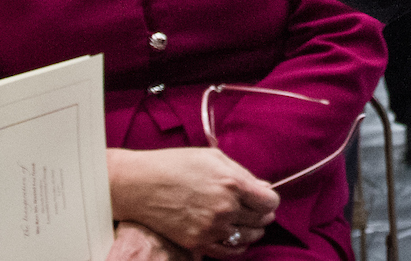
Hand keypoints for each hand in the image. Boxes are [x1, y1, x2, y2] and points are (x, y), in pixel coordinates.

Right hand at [109, 146, 277, 255]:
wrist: (141, 185)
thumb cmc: (175, 165)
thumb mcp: (213, 158)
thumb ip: (242, 174)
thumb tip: (263, 187)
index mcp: (232, 183)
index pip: (269, 201)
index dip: (269, 199)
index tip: (264, 197)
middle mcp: (225, 207)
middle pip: (261, 219)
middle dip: (262, 213)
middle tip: (255, 208)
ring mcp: (212, 227)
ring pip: (248, 236)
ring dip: (252, 229)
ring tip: (246, 222)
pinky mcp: (198, 242)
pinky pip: (229, 251)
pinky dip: (238, 246)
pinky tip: (236, 238)